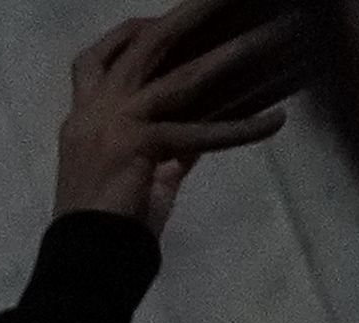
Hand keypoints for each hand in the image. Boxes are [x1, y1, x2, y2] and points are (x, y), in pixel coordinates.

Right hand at [53, 0, 306, 225]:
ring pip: (180, 78)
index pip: (95, 61)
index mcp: (84, 118)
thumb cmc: (107, 227)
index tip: (159, 20)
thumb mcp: (137, 176)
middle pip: (140, 45)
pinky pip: (199, 134)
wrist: (86, 262)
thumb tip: (200, 133)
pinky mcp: (138, 146)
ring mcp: (114, 125)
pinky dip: (241, 129)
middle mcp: (94, 112)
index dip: (127, 34)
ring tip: (269, 37)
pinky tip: (275, 121)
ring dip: (230, 54)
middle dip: (184, 16)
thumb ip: (166, 148)